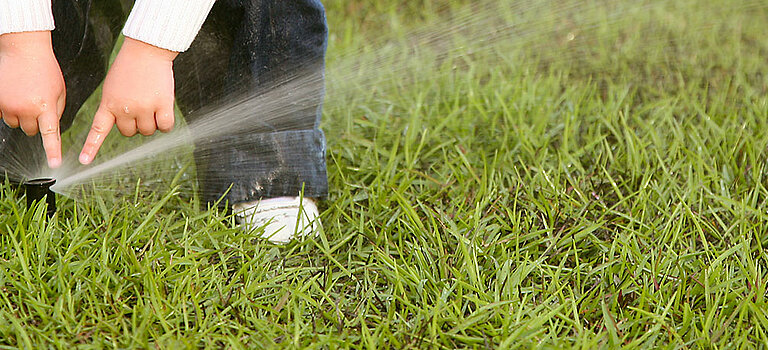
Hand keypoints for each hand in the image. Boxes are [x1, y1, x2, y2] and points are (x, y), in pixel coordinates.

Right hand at [0, 31, 65, 168]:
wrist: (24, 50)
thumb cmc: (45, 69)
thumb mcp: (59, 91)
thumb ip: (56, 111)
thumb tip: (51, 129)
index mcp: (46, 106)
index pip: (50, 135)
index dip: (52, 151)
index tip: (54, 164)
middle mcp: (25, 108)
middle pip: (31, 131)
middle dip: (35, 123)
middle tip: (37, 106)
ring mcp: (8, 105)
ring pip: (16, 125)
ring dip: (21, 117)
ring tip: (26, 98)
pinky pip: (2, 115)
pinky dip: (8, 109)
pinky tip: (14, 95)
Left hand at [79, 37, 177, 164]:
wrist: (146, 51)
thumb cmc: (129, 68)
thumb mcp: (113, 87)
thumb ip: (116, 107)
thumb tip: (132, 129)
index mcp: (108, 104)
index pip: (99, 130)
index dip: (91, 147)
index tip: (85, 162)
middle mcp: (125, 108)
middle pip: (130, 132)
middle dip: (135, 124)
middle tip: (139, 106)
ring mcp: (144, 107)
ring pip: (147, 131)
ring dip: (151, 122)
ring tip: (151, 103)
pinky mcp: (162, 104)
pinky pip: (165, 126)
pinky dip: (166, 123)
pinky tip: (164, 109)